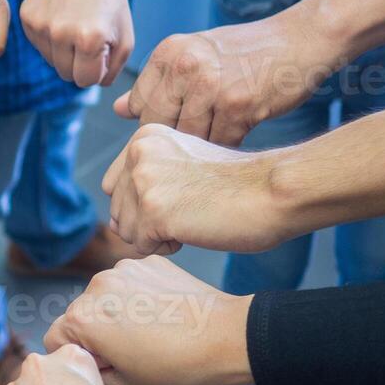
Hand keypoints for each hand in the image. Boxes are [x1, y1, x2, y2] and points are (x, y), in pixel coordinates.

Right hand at [21, 0, 133, 87]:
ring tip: (76, 23)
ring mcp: (40, 23)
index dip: (97, 70)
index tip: (103, 49)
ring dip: (64, 50)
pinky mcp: (26, 16)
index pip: (85, 81)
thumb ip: (111, 73)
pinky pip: (39, 45)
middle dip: (80, 62)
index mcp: (89, 39)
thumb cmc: (113, 4)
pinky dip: (51, 37)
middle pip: (66, 75)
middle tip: (90, 36)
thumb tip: (87, 84)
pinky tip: (62, 15)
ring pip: (51, 61)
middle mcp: (60, 32)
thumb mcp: (125, 41)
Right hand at [43, 256, 252, 384]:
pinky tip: (162, 313)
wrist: (225, 337)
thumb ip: (94, 371)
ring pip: (104, 296)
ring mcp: (121, 269)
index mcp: (83, 319)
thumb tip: (87, 359)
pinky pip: (128, 282)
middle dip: (96, 333)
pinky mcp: (145, 262)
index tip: (107, 365)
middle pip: (78, 315)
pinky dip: (138, 296)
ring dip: (116, 312)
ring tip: (151, 331)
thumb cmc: (177, 366)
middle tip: (132, 351)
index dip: (79, 357)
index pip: (55, 339)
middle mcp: (95, 287)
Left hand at [101, 124, 285, 254]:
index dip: (144, 202)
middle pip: (119, 210)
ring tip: (193, 218)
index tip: (181, 196)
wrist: (271, 191)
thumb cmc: (236, 184)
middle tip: (192, 208)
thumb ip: (145, 183)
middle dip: (150, 221)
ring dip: (157, 236)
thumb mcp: (182, 165)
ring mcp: (144, 181)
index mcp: (144, 137)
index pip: (116, 186)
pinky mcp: (154, 210)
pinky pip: (142, 246)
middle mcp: (138, 154)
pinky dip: (167, 247)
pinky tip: (195, 229)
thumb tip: (113, 226)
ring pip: (126, 231)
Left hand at [114, 9, 342, 145]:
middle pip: (160, 125)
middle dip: (172, 145)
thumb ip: (159, 83)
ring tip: (211, 153)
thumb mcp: (195, 55)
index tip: (166, 141)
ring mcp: (210, 85)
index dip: (153, 129)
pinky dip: (225, 151)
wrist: (301, 39)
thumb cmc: (246, 52)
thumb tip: (119, 109)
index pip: (140, 106)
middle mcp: (184, 66)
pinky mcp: (237, 105)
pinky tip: (233, 146)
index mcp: (168, 53)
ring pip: (189, 139)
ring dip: (199, 152)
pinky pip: (219, 144)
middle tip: (186, 156)